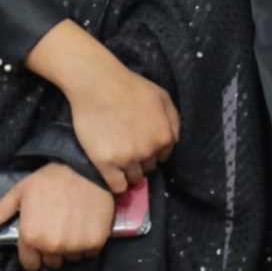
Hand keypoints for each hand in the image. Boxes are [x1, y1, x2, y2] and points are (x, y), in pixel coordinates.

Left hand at [0, 162, 113, 270]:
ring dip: (71, 247)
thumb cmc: (49, 180)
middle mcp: (52, 246)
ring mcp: (75, 246)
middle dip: (52, 250)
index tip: (39, 238)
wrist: (85, 168)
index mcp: (30, 236)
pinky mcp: (95, 243)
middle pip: (52, 263)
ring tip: (71, 225)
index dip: (33, 252)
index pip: (30, 265)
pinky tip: (85, 224)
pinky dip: (88, 243)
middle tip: (57, 227)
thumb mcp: (18, 193)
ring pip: (71, 259)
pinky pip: (89, 253)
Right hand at [61, 58, 181, 194]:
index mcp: (164, 137)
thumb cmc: (130, 86)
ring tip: (118, 160)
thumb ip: (173, 121)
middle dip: (140, 161)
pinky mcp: (106, 163)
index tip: (140, 146)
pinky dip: (117, 184)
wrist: (98, 83)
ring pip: (134, 178)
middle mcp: (149, 151)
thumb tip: (173, 141)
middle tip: (126, 149)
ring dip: (128, 172)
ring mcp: (127, 158)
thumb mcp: (162, 97)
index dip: (151, 152)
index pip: (162, 157)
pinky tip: (112, 174)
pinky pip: (117, 186)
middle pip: (148, 168)